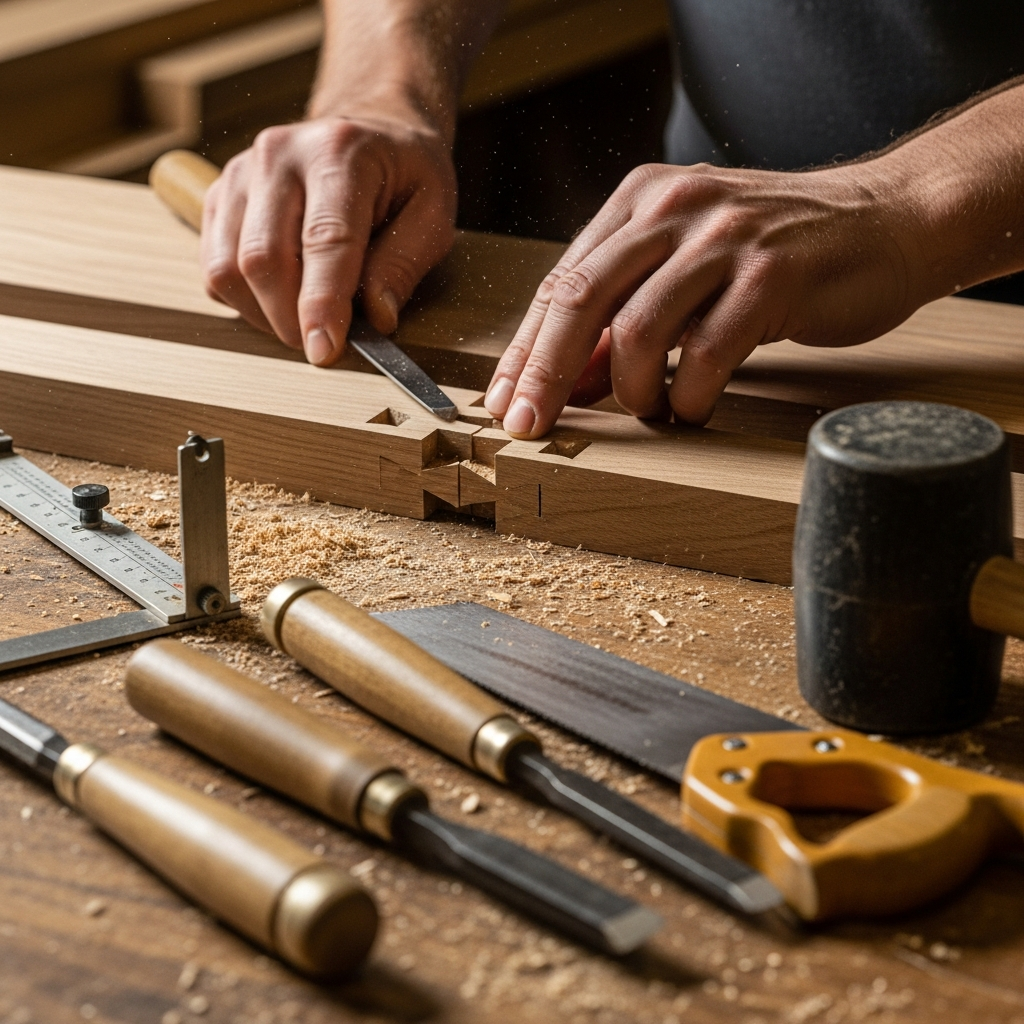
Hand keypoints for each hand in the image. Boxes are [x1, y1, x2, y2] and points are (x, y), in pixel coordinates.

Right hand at [201, 115, 456, 364]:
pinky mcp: (219, 196)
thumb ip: (405, 264)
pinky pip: (214, 269)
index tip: (324, 352)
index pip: (324, 240)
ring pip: (228, 269)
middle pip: (264, 259)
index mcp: (340, 152)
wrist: (369, 128)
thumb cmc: (404, 176)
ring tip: (305, 321)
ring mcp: (241, 173)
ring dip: (266, 316)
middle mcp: (279, 155)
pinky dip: (245, 301)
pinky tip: (282, 299)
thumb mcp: (434, 212)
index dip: (322, 304)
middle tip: (324, 346)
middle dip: (291, 320)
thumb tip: (377, 318)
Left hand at [484, 159, 929, 435]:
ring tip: (650, 410)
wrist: (885, 221)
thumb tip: (574, 380)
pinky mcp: (773, 273)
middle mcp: (675, 207)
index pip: (562, 282)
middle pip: (581, 299)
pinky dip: (691, 395)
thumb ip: (629, 310)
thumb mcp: (687, 267)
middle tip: (530, 426)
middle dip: (547, 373)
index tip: (504, 402)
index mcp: (642, 199)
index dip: (526, 350)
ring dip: (633, 390)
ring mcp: (725, 237)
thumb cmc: (775, 254)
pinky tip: (693, 407)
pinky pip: (706, 353)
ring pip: (639, 329)